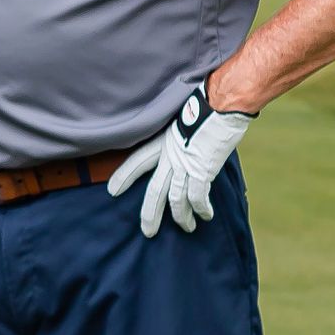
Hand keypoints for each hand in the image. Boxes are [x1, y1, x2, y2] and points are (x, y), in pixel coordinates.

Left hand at [106, 84, 255, 237]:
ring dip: (181, 217)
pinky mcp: (203, 170)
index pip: (137, 161)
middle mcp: (171, 155)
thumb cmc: (209, 105)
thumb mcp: (186, 119)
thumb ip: (183, 137)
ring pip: (175, 199)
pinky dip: (201, 209)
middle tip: (147, 231)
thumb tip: (188, 145)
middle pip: (154, 190)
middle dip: (150, 213)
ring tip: (186, 228)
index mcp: (164, 141)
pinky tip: (205, 216)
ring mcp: (186, 164)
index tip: (112, 190)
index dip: (124, 176)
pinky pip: (198, 196)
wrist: (222, 103)